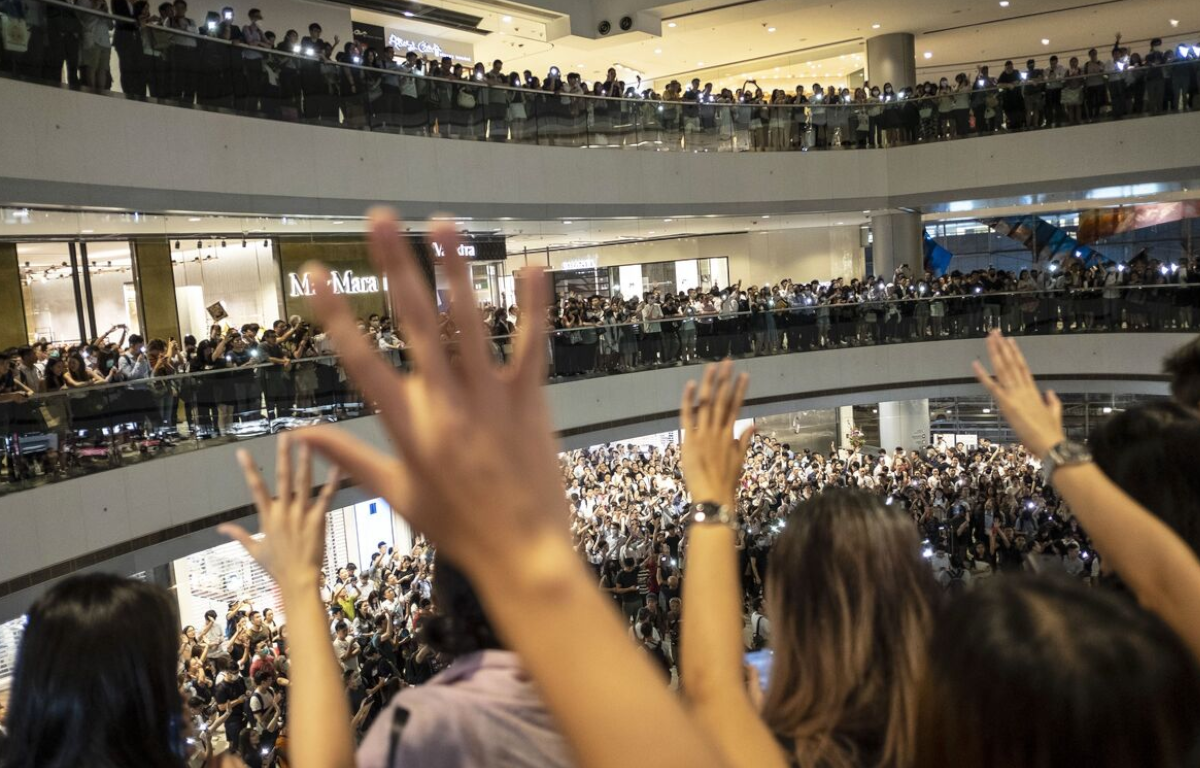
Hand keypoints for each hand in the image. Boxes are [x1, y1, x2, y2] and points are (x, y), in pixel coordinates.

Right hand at [219, 435, 338, 589]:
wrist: (297, 582)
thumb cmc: (276, 568)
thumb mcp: (254, 551)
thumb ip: (238, 535)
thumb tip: (220, 528)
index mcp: (267, 517)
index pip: (255, 488)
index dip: (248, 469)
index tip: (241, 452)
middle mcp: (283, 512)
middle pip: (283, 478)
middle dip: (284, 456)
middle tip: (285, 435)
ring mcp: (301, 515)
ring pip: (303, 483)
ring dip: (305, 462)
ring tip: (308, 443)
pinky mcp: (318, 520)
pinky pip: (326, 497)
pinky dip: (332, 482)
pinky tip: (337, 467)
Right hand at [291, 209, 564, 575]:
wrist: (522, 555)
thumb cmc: (457, 528)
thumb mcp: (396, 494)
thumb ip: (349, 457)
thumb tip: (299, 436)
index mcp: (407, 427)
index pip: (361, 361)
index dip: (336, 314)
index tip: (314, 272)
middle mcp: (444, 405)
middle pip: (415, 325)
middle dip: (395, 266)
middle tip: (380, 218)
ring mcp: (489, 400)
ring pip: (469, 324)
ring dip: (456, 269)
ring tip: (443, 223)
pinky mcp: (529, 402)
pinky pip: (530, 347)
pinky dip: (532, 308)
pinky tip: (530, 266)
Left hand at [679, 361, 752, 507]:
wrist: (714, 497)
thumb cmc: (726, 482)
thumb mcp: (739, 460)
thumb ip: (744, 441)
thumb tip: (754, 425)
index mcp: (730, 435)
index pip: (735, 406)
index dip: (740, 390)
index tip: (744, 375)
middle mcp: (718, 430)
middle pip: (722, 399)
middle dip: (726, 380)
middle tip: (728, 362)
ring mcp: (704, 434)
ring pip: (707, 403)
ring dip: (710, 383)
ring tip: (714, 367)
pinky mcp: (689, 439)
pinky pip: (687, 416)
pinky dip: (688, 400)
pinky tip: (690, 384)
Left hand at [971, 332, 1064, 455]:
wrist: (1051, 444)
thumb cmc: (1051, 432)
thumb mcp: (1055, 413)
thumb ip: (1052, 401)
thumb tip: (1050, 392)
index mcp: (1033, 391)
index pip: (1022, 367)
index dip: (1015, 353)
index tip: (1010, 341)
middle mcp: (1023, 389)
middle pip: (1011, 363)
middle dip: (1002, 346)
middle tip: (995, 332)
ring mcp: (1015, 394)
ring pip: (1003, 368)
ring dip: (994, 352)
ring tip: (989, 338)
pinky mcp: (1006, 404)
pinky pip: (992, 386)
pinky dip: (982, 375)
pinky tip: (975, 363)